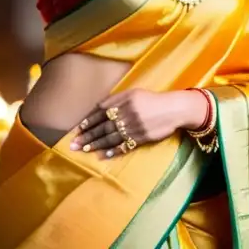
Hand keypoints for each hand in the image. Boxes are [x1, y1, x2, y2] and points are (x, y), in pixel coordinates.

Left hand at [71, 88, 207, 156]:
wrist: (175, 108)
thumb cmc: (153, 100)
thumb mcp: (134, 93)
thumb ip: (116, 99)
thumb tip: (96, 109)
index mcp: (125, 101)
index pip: (102, 112)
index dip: (89, 121)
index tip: (78, 129)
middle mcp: (128, 114)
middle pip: (104, 126)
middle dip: (88, 135)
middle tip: (74, 144)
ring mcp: (135, 127)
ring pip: (112, 137)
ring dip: (97, 144)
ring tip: (85, 150)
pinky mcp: (142, 137)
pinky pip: (125, 145)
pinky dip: (113, 151)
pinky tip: (103, 155)